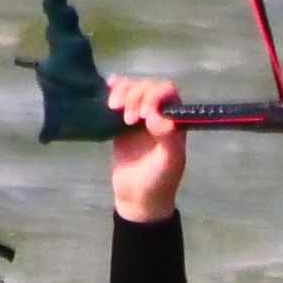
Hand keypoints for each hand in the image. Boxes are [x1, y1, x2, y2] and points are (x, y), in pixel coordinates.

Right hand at [106, 75, 185, 223]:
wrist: (137, 197)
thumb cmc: (158, 180)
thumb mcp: (169, 161)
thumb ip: (168, 138)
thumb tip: (155, 117)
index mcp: (175, 120)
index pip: (167, 91)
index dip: (154, 95)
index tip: (144, 114)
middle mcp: (159, 114)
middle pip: (147, 87)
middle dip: (135, 96)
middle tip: (128, 120)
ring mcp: (139, 116)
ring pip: (131, 88)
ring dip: (121, 92)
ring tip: (114, 109)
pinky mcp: (121, 122)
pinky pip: (118, 97)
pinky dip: (113, 88)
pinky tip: (107, 85)